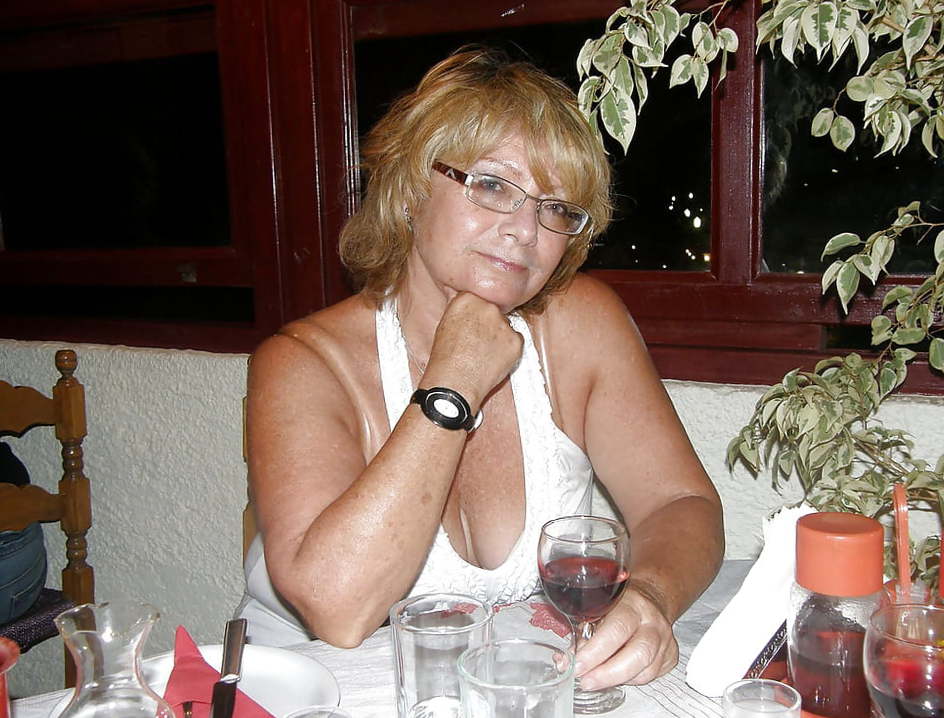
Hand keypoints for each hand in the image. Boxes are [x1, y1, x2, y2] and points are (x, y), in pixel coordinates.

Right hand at [422, 292, 522, 410]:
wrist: (455, 382)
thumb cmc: (445, 359)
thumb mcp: (445, 325)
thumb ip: (462, 312)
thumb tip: (471, 312)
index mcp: (467, 300)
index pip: (478, 299)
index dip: (475, 315)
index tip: (472, 325)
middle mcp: (487, 307)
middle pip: (493, 311)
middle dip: (489, 324)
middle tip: (478, 342)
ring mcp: (503, 324)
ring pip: (505, 327)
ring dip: (499, 337)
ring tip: (484, 354)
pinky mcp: (516, 340)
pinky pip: (516, 341)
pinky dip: (508, 350)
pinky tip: (494, 360)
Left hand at [573, 586, 678, 688]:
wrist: (650, 598)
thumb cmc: (620, 604)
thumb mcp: (599, 607)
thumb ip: (583, 632)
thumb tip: (566, 660)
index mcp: (632, 605)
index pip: (617, 629)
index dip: (595, 651)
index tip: (578, 666)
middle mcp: (652, 622)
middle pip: (638, 653)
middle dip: (608, 673)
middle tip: (586, 681)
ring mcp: (665, 640)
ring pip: (646, 670)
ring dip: (617, 679)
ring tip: (596, 679)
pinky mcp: (671, 656)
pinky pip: (650, 676)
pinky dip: (630, 679)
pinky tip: (615, 673)